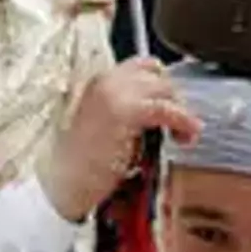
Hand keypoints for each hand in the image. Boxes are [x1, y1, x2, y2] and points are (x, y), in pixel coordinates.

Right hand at [44, 52, 200, 223]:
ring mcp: (113, 93)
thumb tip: (163, 111)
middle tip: (180, 125)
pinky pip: (166, 109)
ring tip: (183, 135)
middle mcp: (106, 80)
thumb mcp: (106, 126)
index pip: (142, 66)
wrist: (63, 185)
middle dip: (174, 97)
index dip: (162, 85)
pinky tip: (186, 136)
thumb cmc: (83, 165)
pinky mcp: (124, 112)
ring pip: (164, 88)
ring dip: (181, 110)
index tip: (172, 106)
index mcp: (99, 82)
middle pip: (157, 74)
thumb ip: (129, 111)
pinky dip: (183, 121)